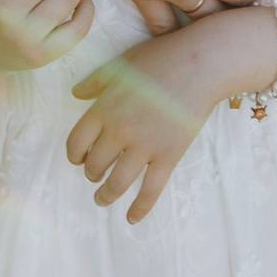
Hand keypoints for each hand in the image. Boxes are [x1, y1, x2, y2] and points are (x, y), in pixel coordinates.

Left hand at [66, 29, 224, 222]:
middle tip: (95, 175)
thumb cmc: (162, 58)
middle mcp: (119, 131)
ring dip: (105, 195)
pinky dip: (139, 209)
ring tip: (102, 198)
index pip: (76, 143)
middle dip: (91, 174)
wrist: (201, 64)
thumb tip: (75, 93)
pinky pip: (150, 191)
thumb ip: (95, 81)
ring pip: (116, 183)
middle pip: (94, 166)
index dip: (74, 155)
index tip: (79, 158)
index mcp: (104, 108)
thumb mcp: (122, 64)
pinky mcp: (168, 156)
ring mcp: (144, 146)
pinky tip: (132, 218)